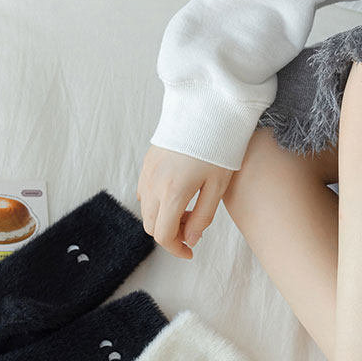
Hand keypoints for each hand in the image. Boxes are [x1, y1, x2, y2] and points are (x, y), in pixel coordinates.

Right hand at [137, 145, 233, 259]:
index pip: (163, 235)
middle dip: (169, 234)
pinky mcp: (147, 161)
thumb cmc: (219, 146)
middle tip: (193, 227)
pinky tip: (177, 194)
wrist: (207, 109)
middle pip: (150, 225)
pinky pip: (143, 190)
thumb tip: (190, 239)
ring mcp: (147, 171)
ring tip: (188, 208)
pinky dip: (155, 201)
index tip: (190, 251)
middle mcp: (154, 183)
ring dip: (162, 218)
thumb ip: (203, 216)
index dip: (176, 249)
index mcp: (173, 192)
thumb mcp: (218, 186)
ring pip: (145, 209)